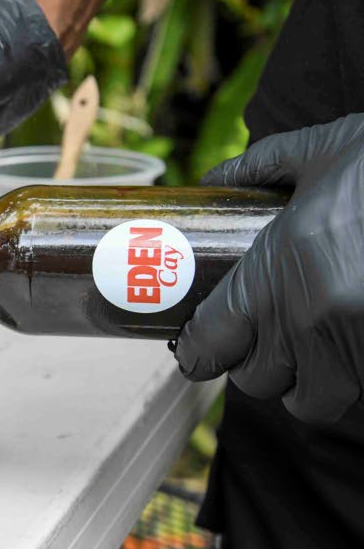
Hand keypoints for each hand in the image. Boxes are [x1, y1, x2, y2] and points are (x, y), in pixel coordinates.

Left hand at [174, 114, 363, 423]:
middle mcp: (312, 319)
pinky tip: (354, 335)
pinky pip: (361, 390)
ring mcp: (359, 344)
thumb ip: (261, 166)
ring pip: (313, 399)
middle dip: (259, 363)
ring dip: (308, 379)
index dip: (200, 350)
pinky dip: (352, 371)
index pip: (211, 345)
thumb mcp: (322, 149)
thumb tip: (217, 177)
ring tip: (313, 344)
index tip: (203, 345)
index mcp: (277, 272)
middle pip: (258, 381)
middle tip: (266, 335)